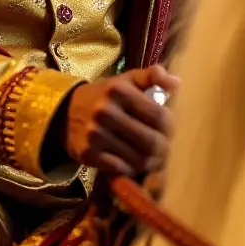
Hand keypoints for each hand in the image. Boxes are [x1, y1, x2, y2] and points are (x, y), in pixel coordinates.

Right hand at [63, 64, 179, 176]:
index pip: (159, 116)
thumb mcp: (127, 80)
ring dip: (151, 161)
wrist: (67, 113)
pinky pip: (122, 169)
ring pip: (139, 159)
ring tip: (153, 157)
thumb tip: (177, 84)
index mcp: (117, 90)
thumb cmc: (106, 96)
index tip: (172, 130)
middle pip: (151, 141)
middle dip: (165, 148)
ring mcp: (95, 134)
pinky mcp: (88, 154)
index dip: (172, 127)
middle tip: (167, 149)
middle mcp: (104, 111)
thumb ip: (152, 76)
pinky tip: (133, 161)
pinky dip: (132, 168)